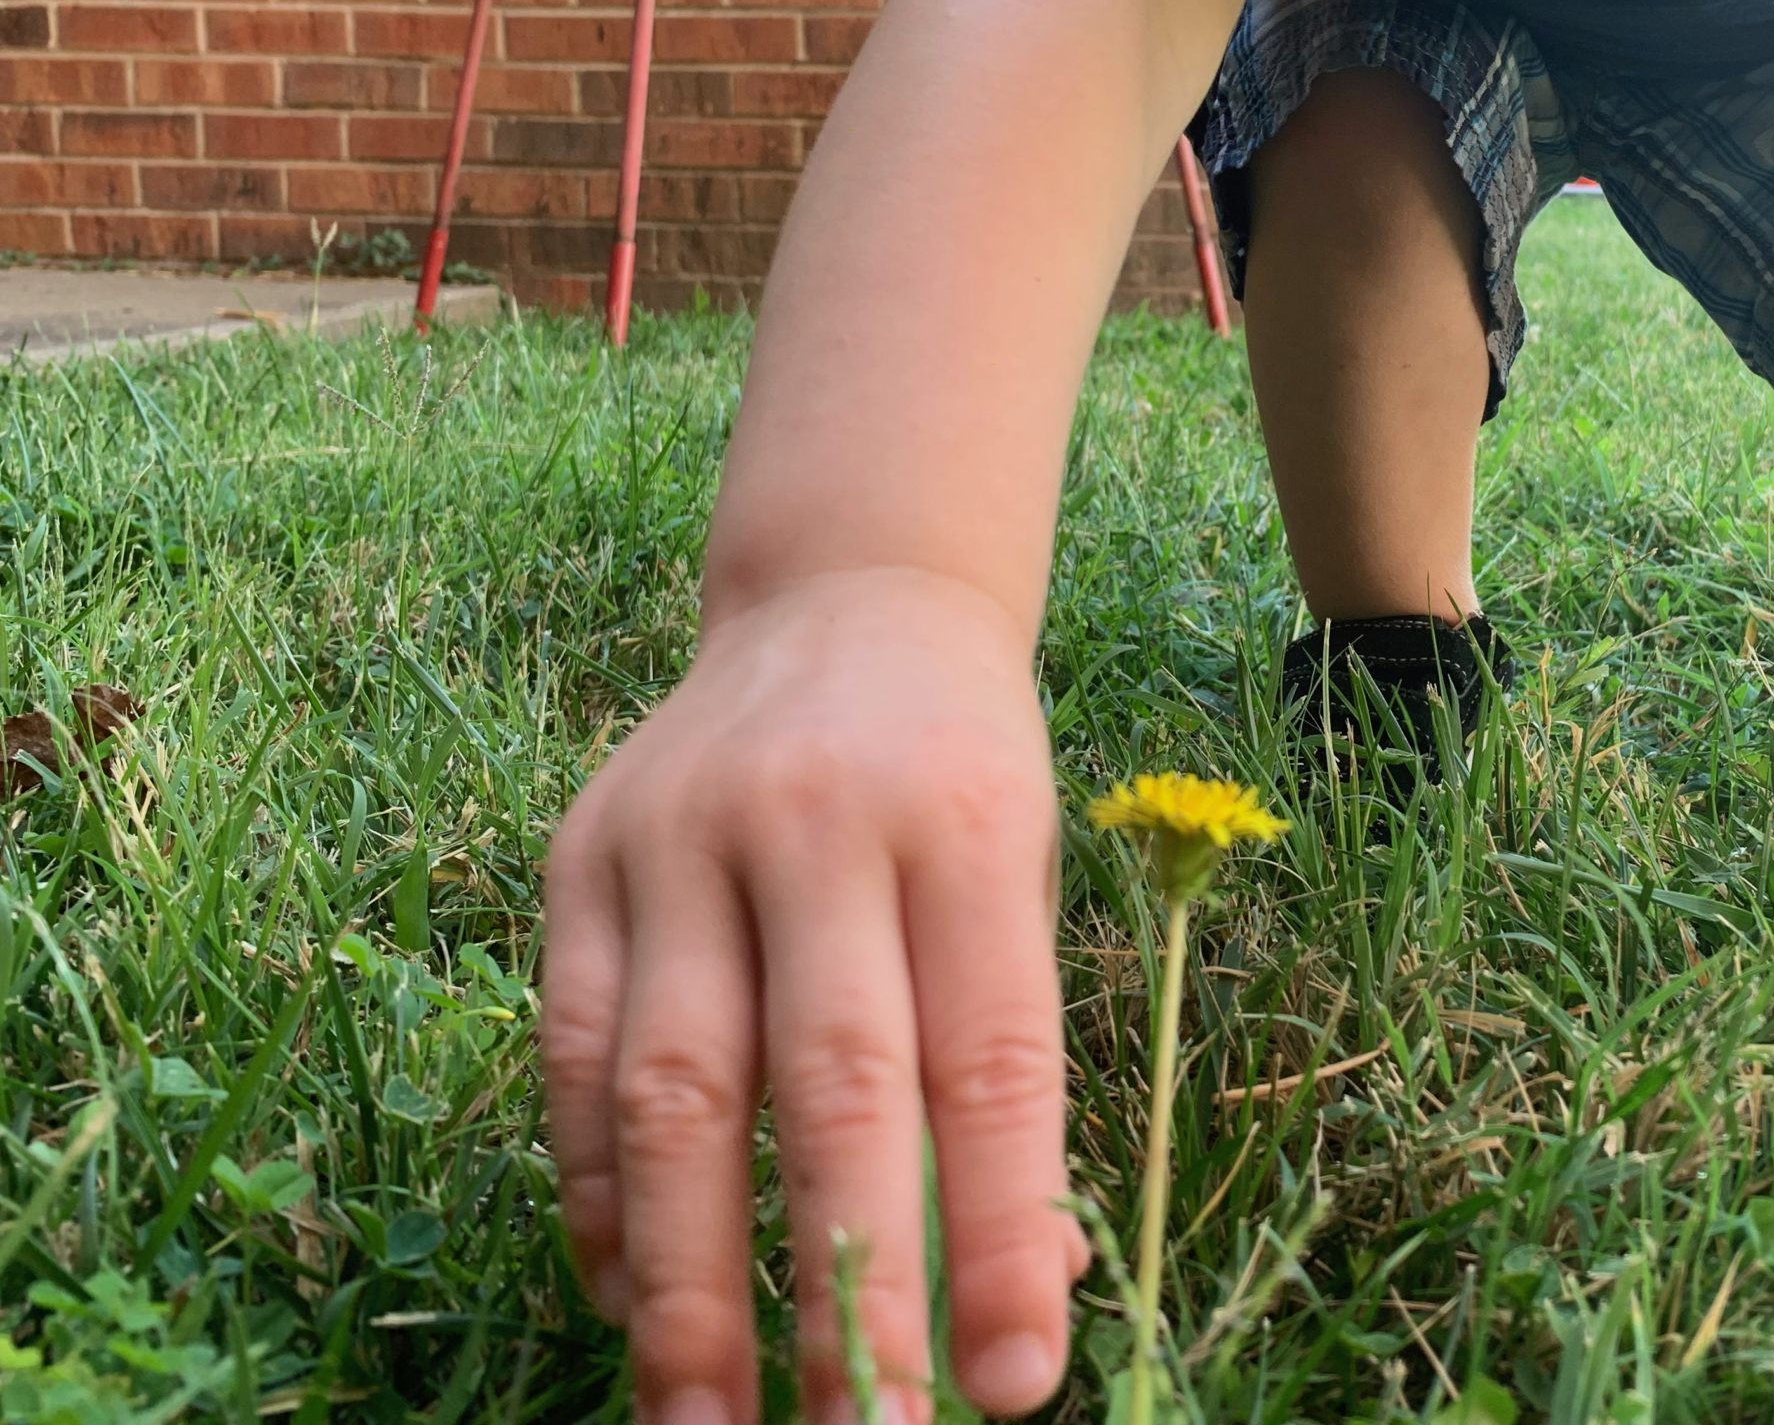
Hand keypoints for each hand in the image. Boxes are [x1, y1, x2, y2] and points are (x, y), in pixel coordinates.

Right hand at [542, 567, 1089, 1424]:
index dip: (1002, 1234)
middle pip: (825, 1084)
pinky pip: (573, 1049)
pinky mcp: (583, 852)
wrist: (847, 599)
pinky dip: (598, 1190)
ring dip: (684, 1280)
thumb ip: (1007, 1059)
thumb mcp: (1031, 874)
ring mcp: (682, 833)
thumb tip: (1014, 1289)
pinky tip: (624, 1296)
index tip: (1014, 1388)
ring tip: (705, 1423)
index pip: (991, 1057)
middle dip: (842, 1289)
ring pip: (671, 1085)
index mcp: (969, 824)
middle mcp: (819, 820)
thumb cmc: (962, 775)